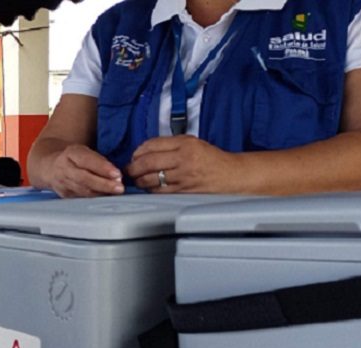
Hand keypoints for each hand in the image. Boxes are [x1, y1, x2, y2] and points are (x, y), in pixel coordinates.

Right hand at [48, 145, 123, 197]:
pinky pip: (82, 198)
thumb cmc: (73, 158)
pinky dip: (96, 198)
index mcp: (70, 153)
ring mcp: (63, 183)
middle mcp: (64, 168)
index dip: (102, 167)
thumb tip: (116, 175)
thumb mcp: (83, 152)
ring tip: (116, 193)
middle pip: (84, 178)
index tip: (117, 174)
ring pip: (83, 191)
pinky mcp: (64, 195)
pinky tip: (106, 197)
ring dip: (101, 193)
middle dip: (104, 184)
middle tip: (119, 187)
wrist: (49, 167)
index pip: (86, 160)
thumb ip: (98, 160)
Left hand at [127, 135, 243, 192]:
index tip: (134, 156)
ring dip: (139, 180)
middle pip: (147, 162)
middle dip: (133, 167)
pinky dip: (150, 189)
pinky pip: (159, 191)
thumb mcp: (193, 143)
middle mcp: (184, 159)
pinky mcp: (183, 191)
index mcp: (185, 144)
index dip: (138, 151)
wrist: (232, 175)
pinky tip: (149, 187)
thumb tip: (145, 150)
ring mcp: (183, 176)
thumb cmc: (212, 159)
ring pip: (150, 179)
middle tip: (129, 170)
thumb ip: (170, 144)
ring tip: (137, 179)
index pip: (152, 145)